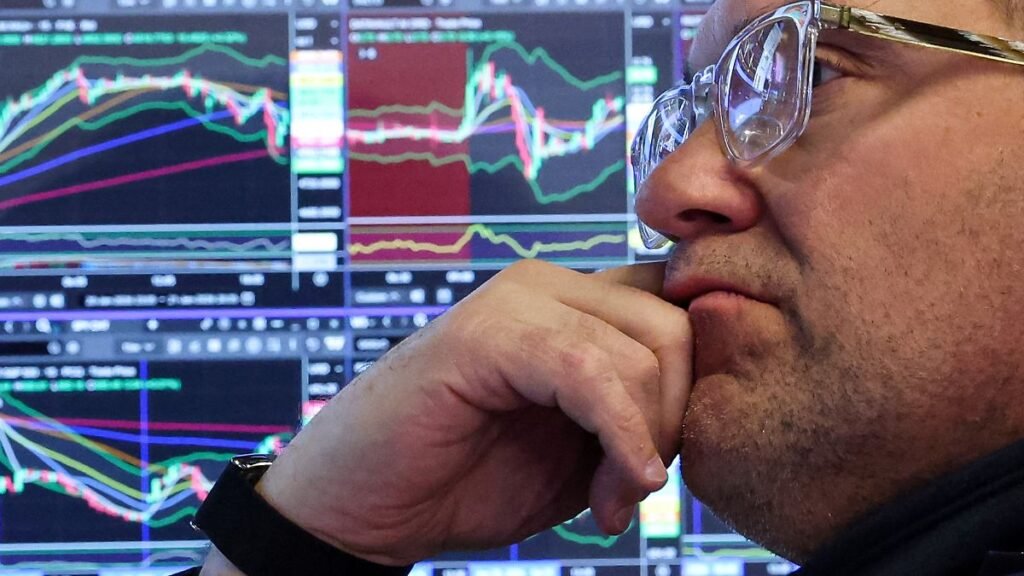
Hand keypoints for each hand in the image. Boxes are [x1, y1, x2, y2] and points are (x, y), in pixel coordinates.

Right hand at [253, 260, 691, 564]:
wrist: (368, 505)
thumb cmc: (469, 477)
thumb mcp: (581, 450)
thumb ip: (636, 417)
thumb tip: (707, 410)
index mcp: (575, 302)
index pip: (680, 312)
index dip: (695, 388)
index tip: (665, 460)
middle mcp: (551, 284)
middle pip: (675, 327)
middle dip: (675, 421)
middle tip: (632, 488)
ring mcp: (518, 299)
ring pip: (644, 350)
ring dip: (643, 443)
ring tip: (608, 499)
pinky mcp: (489, 331)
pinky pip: (588, 373)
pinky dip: (619, 435)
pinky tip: (615, 488)